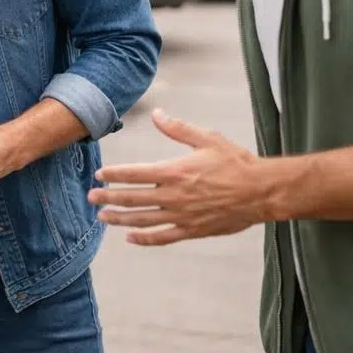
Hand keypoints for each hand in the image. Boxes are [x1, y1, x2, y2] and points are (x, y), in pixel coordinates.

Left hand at [88, 109, 273, 245]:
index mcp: (174, 172)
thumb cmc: (236, 163)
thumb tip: (156, 113)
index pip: (134, 173)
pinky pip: (163, 238)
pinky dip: (145, 239)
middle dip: (108, 198)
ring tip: (103, 218)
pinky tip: (131, 237)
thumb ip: (177, 129)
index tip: (100, 175)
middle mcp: (173, 196)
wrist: (262, 192)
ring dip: (120, 219)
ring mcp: (181, 216)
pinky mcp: (192, 230)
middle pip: (132, 198)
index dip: (114, 175)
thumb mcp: (207, 139)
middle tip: (91, 197)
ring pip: (142, 220)